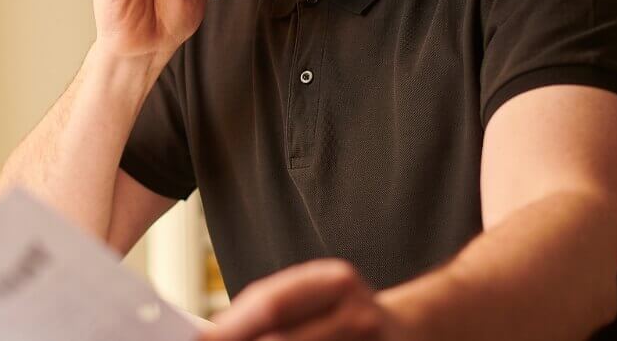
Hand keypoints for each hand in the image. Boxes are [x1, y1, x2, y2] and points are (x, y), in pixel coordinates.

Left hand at [200, 259, 406, 340]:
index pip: (271, 304)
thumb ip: (269, 309)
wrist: (412, 331)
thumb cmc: (344, 315)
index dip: (232, 327)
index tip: (203, 338)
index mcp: (336, 281)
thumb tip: (215, 332)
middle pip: (282, 339)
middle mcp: (358, 313)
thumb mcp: (314, 297)